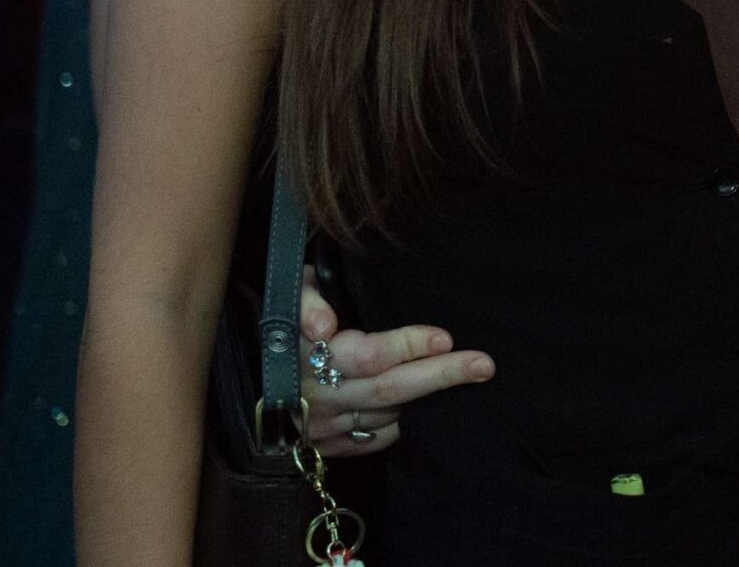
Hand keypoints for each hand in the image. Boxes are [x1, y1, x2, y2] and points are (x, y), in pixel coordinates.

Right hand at [298, 272, 493, 456]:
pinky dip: (402, 420)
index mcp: (310, 357)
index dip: (407, 346)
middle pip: (389, 390)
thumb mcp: (294, 290)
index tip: (445, 338)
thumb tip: (323, 326)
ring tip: (460, 373)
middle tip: (483, 365)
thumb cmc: (289, 317)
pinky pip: (378, 438)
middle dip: (440, 376)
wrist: (256, 367)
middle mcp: (319, 397)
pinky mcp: (329, 446)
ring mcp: (324, 426)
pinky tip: (420, 401)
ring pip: (388, 414)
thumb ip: (307, 301)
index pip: (367, 357)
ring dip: (427, 396)